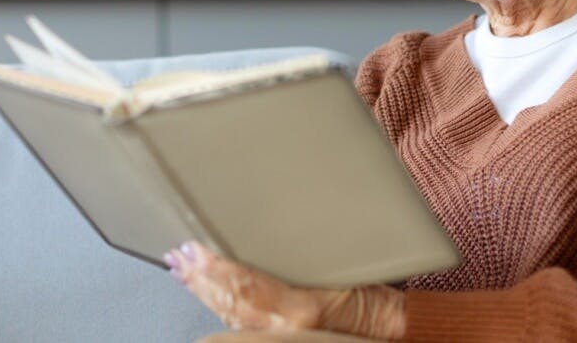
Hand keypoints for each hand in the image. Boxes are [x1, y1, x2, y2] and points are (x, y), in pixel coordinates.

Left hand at [165, 242, 405, 339]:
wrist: (397, 333)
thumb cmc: (379, 304)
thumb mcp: (345, 272)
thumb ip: (302, 263)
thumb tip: (266, 243)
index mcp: (301, 310)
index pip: (245, 285)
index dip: (215, 267)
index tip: (194, 249)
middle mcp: (285, 330)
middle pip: (230, 302)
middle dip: (200, 278)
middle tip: (179, 255)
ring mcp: (281, 339)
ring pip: (231, 317)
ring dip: (204, 293)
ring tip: (184, 272)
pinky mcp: (283, 341)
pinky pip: (243, 327)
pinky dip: (221, 310)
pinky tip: (210, 297)